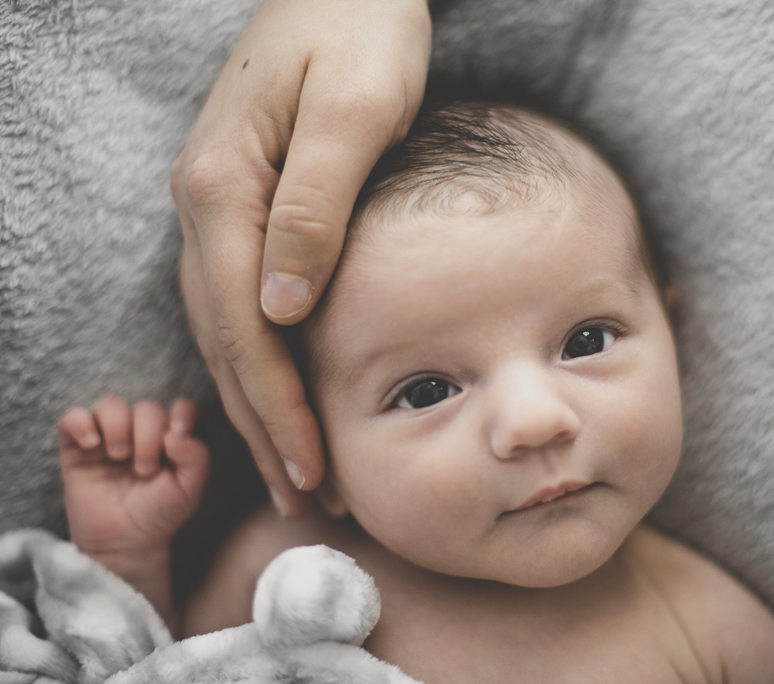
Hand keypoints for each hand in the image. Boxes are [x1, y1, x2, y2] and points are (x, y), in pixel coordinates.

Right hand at [58, 396, 209, 557]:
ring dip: (118, 425)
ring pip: (111, 405)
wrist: (123, 544)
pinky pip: (72, 418)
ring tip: (118, 455)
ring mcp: (108, 439)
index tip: (179, 430)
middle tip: (145, 469)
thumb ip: (196, 458)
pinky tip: (91, 443)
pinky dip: (80, 422)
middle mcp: (140, 434)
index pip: (179, 408)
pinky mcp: (77, 450)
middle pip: (147, 408)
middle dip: (148, 434)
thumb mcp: (189, 490)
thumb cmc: (159, 514)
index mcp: (170, 439)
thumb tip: (178, 433)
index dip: (182, 411)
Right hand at [172, 0, 430, 516]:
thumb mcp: (355, 111)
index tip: (314, 468)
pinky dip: (264, 359)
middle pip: (228, 340)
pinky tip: (285, 395)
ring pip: (228, 329)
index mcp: (224, 187)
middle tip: (311, 498)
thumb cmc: (362, 31)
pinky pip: (241, 300)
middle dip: (267, 425)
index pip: (245, 324)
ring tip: (298, 470)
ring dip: (261, 404)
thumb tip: (283, 307)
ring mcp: (217, 205)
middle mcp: (205, 203)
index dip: (278, 405)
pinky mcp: (243, 204)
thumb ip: (314, 206)